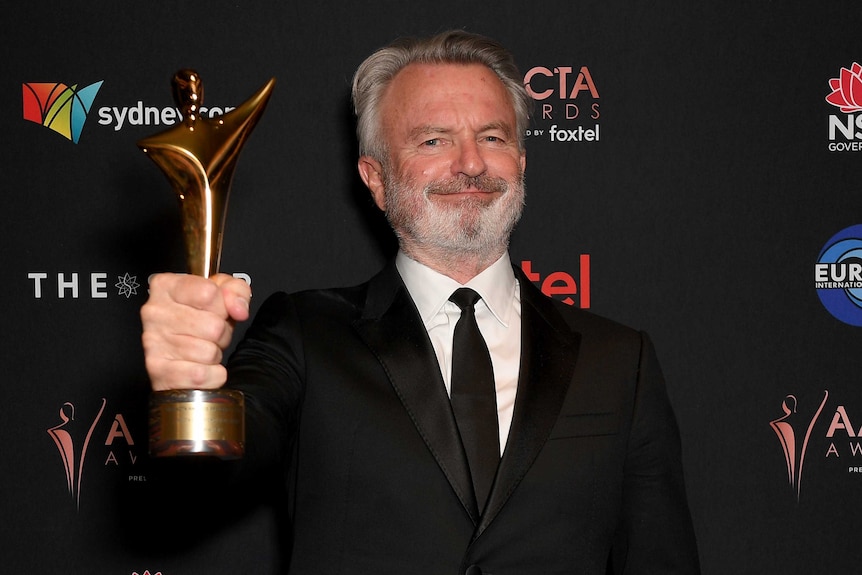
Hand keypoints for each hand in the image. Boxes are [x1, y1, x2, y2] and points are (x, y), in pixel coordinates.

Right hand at [141, 272, 250, 390]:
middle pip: (214, 326)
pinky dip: (211, 375)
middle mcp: (154, 312)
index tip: (216, 310)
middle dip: (221, 334)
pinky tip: (199, 367)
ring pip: (209, 352)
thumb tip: (238, 309)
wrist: (180, 356)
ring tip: (202, 349)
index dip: (222, 306)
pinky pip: (202, 375)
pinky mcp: (158, 371)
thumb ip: (236, 290)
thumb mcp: (222, 295)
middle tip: (210, 334)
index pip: (209, 292)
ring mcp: (153, 342)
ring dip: (214, 354)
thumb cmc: (200, 321)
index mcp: (166, 286)